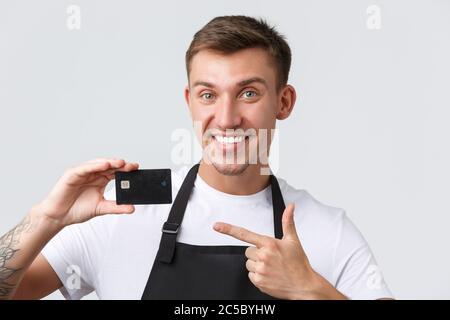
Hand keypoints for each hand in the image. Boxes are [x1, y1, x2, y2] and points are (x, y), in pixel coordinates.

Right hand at [35, 158, 138, 227]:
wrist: (58, 216)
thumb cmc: (76, 210)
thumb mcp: (101, 208)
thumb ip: (116, 207)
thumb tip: (132, 208)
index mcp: (100, 180)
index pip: (115, 172)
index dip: (125, 170)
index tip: (136, 169)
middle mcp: (92, 174)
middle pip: (108, 166)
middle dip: (120, 165)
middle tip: (132, 166)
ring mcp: (82, 172)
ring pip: (98, 164)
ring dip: (109, 162)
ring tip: (121, 163)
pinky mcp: (72, 174)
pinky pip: (85, 168)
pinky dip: (94, 165)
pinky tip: (104, 165)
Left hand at [213, 203, 345, 299]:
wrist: (304, 286)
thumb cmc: (298, 263)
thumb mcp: (293, 240)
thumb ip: (288, 221)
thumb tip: (290, 207)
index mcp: (269, 244)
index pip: (244, 234)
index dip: (228, 229)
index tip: (217, 226)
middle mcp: (263, 256)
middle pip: (248, 251)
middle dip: (257, 253)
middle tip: (271, 257)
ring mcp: (260, 270)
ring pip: (248, 263)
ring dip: (257, 264)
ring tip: (272, 267)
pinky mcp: (259, 282)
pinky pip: (250, 275)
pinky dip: (258, 276)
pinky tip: (270, 275)